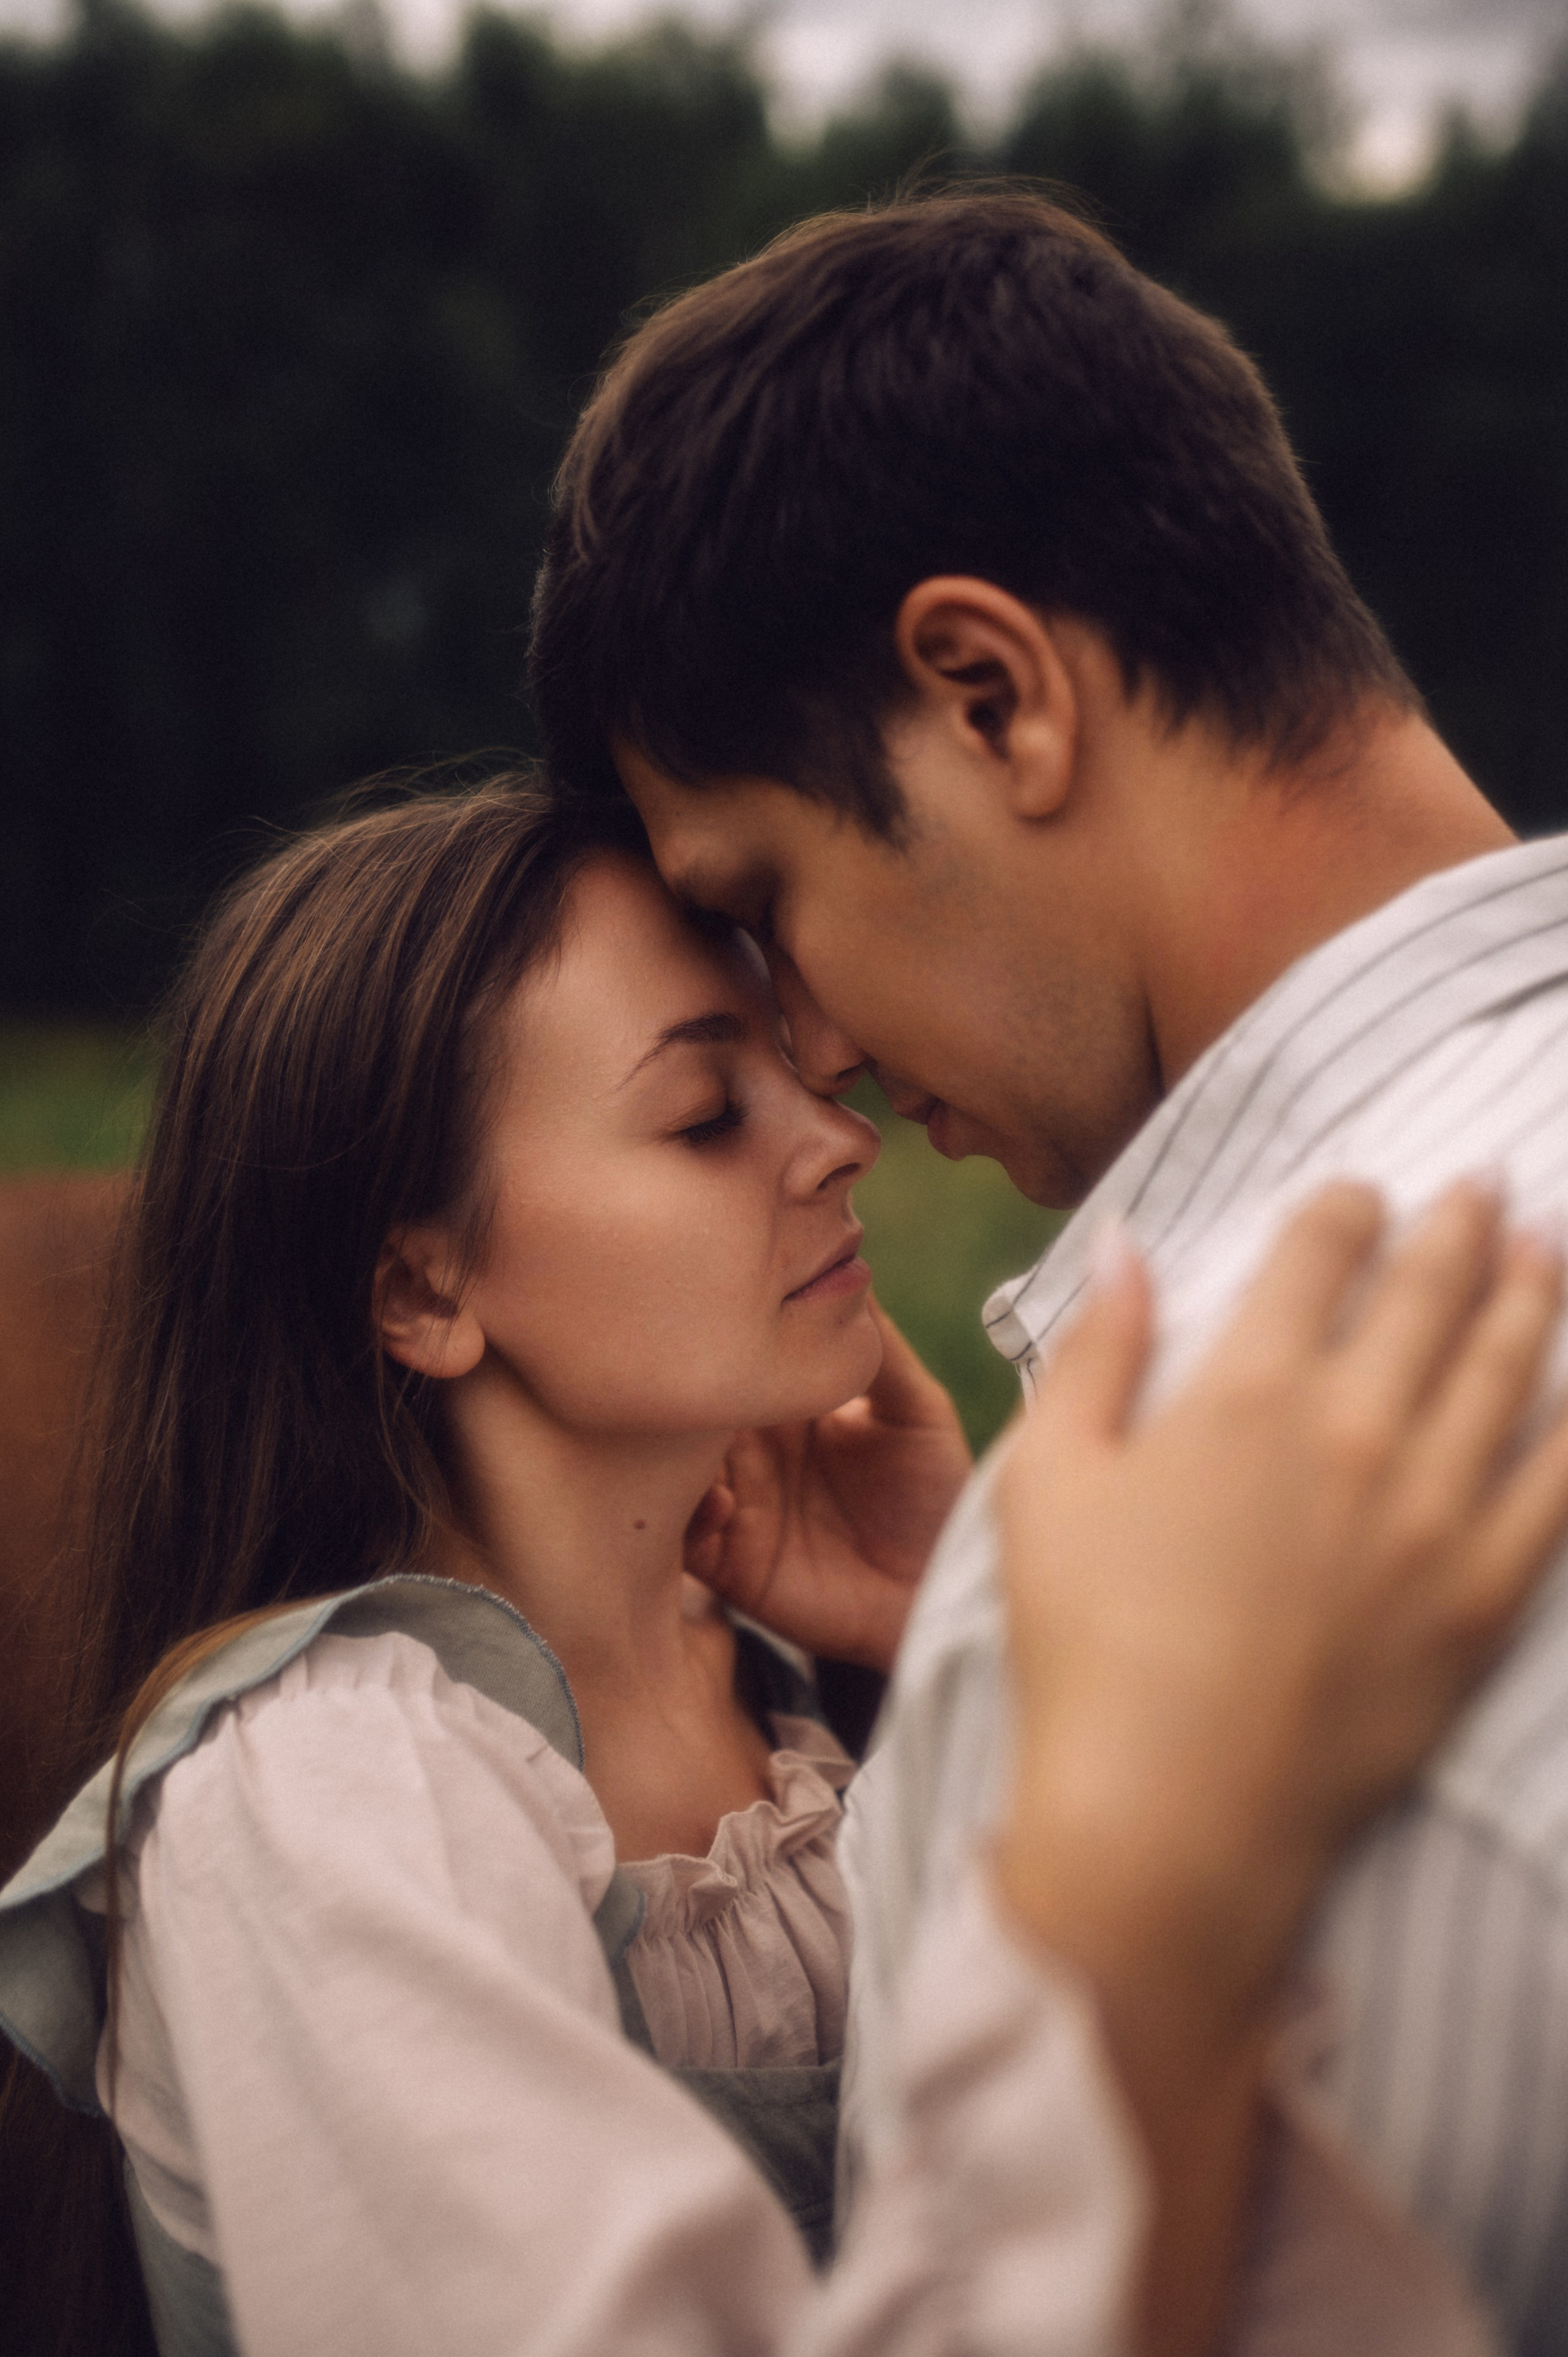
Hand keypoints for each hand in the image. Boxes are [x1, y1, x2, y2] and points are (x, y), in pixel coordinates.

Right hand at [683, 1299, 970, 1668]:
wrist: (937, 1594)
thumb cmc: (932, 1498)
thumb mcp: (916, 1412)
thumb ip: (880, 1348)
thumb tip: (850, 1269)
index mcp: (786, 1401)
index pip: (739, 1354)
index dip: (726, 1330)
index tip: (720, 1303)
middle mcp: (750, 1445)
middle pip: (695, 1402)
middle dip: (686, 1382)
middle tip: (691, 1366)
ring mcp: (733, 1499)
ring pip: (674, 1462)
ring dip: (676, 1449)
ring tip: (698, 1438)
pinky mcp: (728, 1560)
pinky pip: (684, 1534)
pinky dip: (692, 1515)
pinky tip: (724, 1505)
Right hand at [995, 1179, 1567, 2000]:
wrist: (1170, 1819)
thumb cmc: (1088, 1646)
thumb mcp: (1049, 1480)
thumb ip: (1094, 1351)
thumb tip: (1123, 1242)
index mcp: (1245, 1392)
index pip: (1322, 1251)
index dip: (1346, 1206)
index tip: (1358, 1196)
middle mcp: (1354, 1431)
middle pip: (1433, 1290)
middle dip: (1461, 1224)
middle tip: (1484, 1187)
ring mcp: (1432, 1515)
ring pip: (1508, 1368)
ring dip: (1533, 1293)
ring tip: (1547, 1248)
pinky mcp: (1480, 1598)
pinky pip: (1557, 1485)